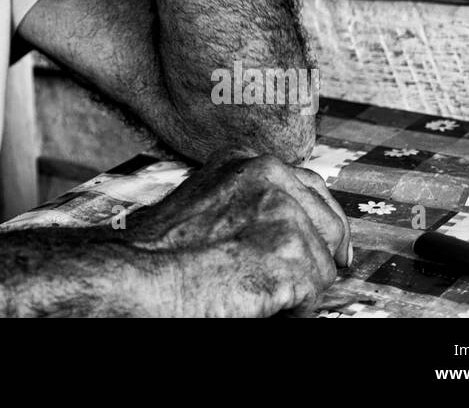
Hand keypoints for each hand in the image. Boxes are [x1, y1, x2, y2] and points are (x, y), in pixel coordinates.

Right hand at [124, 150, 351, 316]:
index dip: (319, 222)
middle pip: (330, 221)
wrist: (139, 273)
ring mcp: (284, 211)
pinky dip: (293, 309)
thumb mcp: (206, 199)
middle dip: (320, 253)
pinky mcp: (294, 252)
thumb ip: (247, 199)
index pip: (310, 186)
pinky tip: (257, 303)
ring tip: (256, 292)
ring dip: (299, 285)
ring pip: (324, 262)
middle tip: (295, 280)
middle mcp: (270, 174)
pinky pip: (316, 293)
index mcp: (246, 159)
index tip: (326, 246)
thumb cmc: (159, 248)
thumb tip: (290, 225)